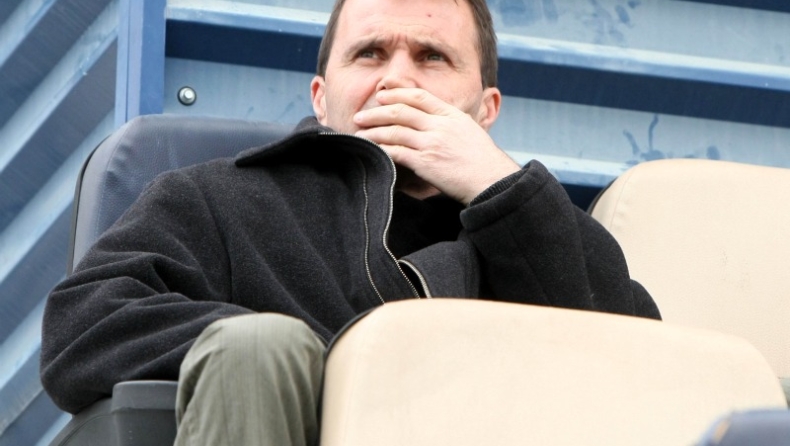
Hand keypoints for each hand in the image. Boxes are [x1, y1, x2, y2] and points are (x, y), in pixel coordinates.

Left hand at [354, 88, 519, 204]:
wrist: (492, 181)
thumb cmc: (482, 160)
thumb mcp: (469, 130)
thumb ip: (449, 121)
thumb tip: (431, 118)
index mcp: (452, 115)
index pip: (420, 96)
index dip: (398, 92)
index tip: (382, 93)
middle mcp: (440, 126)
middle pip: (401, 111)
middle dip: (376, 112)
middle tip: (360, 116)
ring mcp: (432, 143)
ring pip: (395, 131)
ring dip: (374, 131)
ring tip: (360, 133)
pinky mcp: (426, 163)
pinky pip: (397, 151)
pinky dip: (381, 149)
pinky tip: (372, 149)